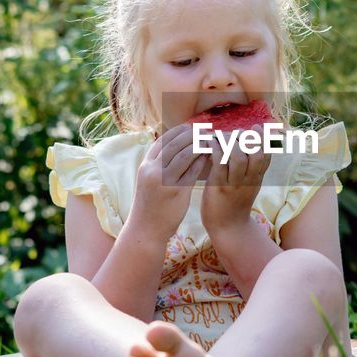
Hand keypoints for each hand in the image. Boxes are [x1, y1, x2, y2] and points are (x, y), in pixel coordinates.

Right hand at [122, 124, 211, 246]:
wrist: (145, 230)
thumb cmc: (150, 205)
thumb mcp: (149, 181)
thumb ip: (160, 165)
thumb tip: (178, 148)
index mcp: (145, 166)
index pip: (162, 140)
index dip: (178, 131)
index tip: (190, 127)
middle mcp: (152, 170)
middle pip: (174, 144)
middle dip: (191, 134)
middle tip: (205, 131)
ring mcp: (164, 180)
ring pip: (185, 154)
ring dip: (199, 145)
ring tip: (210, 141)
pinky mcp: (177, 191)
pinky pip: (192, 171)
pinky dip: (202, 161)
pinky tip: (210, 157)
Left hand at [200, 137, 269, 235]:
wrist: (228, 229)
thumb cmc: (235, 204)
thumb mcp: (249, 186)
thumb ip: (251, 170)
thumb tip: (248, 149)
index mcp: (257, 178)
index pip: (266, 155)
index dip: (264, 139)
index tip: (257, 127)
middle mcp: (249, 180)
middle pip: (256, 154)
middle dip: (247, 138)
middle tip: (236, 132)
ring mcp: (234, 184)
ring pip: (238, 157)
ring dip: (229, 142)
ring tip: (221, 137)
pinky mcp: (219, 187)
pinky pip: (219, 163)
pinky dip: (215, 149)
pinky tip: (210, 144)